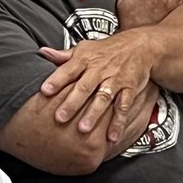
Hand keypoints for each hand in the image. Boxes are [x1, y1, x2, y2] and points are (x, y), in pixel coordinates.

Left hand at [39, 31, 155, 142]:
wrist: (140, 45)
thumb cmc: (107, 50)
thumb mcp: (85, 48)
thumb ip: (63, 55)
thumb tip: (42, 52)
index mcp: (85, 59)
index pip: (68, 69)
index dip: (56, 80)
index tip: (44, 91)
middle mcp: (100, 69)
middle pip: (84, 86)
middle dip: (72, 103)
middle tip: (60, 118)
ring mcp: (115, 79)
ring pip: (103, 98)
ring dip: (94, 114)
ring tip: (83, 129)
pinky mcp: (129, 89)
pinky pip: (124, 106)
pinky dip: (118, 122)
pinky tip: (111, 136)